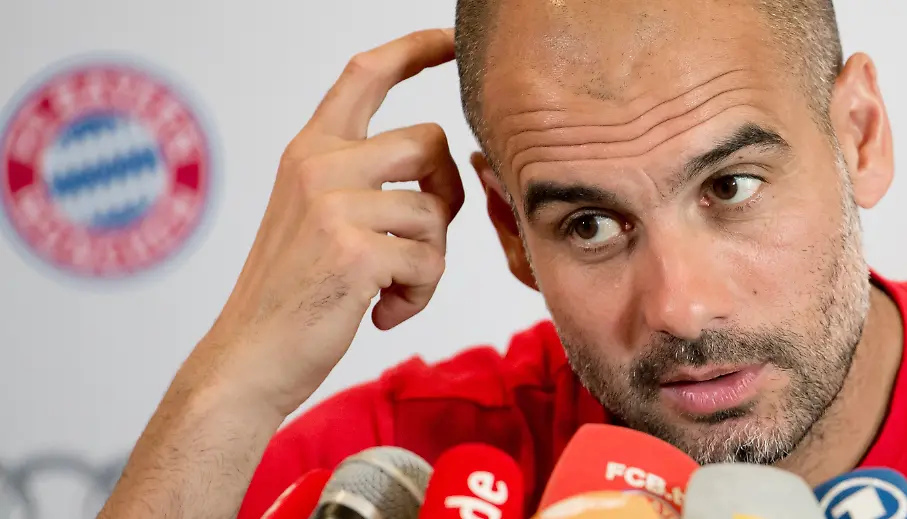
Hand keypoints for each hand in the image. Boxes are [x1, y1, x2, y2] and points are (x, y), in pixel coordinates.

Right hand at [193, 29, 463, 415]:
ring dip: (428, 261)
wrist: (249, 357)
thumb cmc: (290, 292)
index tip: (448, 42)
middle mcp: (319, 166)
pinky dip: (419, 295)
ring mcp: (334, 207)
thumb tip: (436, 175)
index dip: (414, 50)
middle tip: (424, 237)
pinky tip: (383, 312)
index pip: (365, 75)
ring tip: (391, 288)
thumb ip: (361, 181)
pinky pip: (429, 263)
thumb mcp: (313, 216)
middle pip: (430, 141)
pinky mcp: (354, 252)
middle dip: (445, 192)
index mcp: (308, 152)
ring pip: (435, 212)